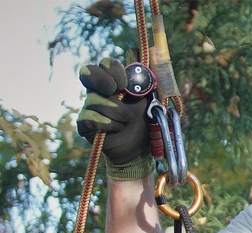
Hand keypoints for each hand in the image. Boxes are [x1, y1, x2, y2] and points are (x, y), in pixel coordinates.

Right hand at [77, 58, 153, 178]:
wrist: (140, 148)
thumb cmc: (145, 121)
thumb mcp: (150, 96)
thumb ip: (148, 74)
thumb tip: (148, 48)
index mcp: (113, 82)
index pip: (104, 64)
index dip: (112, 69)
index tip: (126, 83)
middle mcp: (97, 91)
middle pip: (87, 72)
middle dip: (102, 80)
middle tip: (116, 91)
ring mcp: (89, 106)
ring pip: (94, 99)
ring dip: (117, 112)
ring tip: (126, 121)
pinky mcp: (84, 124)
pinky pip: (89, 117)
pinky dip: (108, 124)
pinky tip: (115, 129)